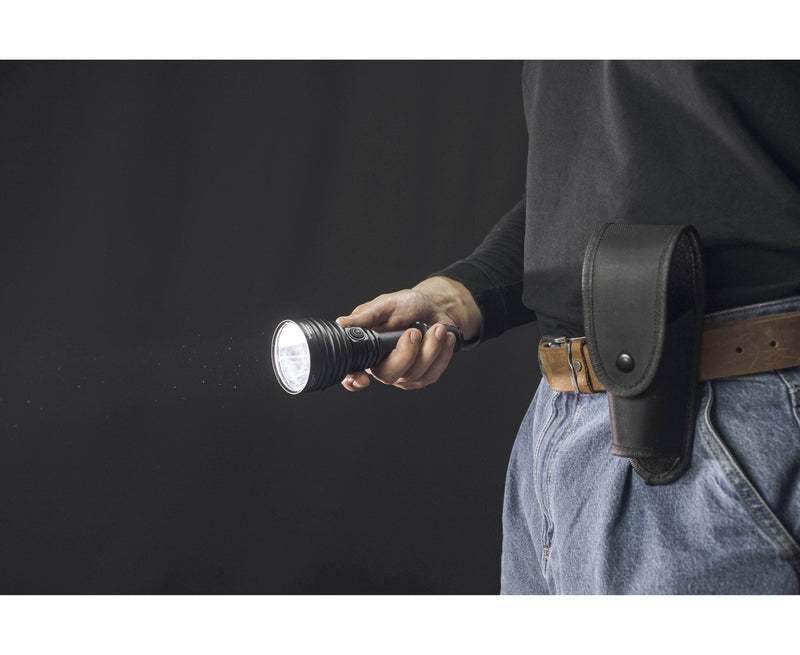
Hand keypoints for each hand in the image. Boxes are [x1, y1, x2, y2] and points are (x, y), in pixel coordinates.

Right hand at [336, 276, 480, 391]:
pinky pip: (433, 373)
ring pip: (415, 373)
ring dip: (430, 348)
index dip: (354, 381)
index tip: (362, 379)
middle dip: (406, 354)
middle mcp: (383, 366)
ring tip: (436, 328)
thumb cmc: (406, 305)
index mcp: (368, 350)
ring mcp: (404, 375)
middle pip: (389, 375)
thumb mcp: (384, 305)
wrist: (435, 307)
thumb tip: (342, 323)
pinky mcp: (424, 376)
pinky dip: (442, 353)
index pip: (353, 374)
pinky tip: (445, 337)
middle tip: (414, 332)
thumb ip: (365, 316)